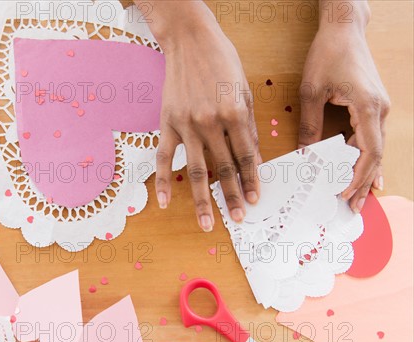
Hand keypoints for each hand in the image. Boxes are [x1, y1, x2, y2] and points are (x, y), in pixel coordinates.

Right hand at [141, 1, 260, 231]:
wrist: (190, 40)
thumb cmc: (222, 61)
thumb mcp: (244, 90)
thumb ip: (247, 125)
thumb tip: (252, 156)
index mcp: (235, 113)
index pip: (247, 156)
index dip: (252, 180)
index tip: (256, 199)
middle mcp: (211, 123)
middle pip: (224, 168)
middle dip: (233, 196)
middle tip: (238, 218)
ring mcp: (186, 125)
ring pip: (196, 170)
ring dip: (202, 200)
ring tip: (207, 223)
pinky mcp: (167, 123)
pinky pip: (164, 158)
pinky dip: (162, 181)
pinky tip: (164, 201)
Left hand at [299, 1, 388, 211]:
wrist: (344, 29)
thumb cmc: (329, 55)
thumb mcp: (312, 92)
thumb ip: (310, 125)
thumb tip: (304, 155)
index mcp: (368, 108)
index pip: (368, 152)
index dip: (357, 177)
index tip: (344, 195)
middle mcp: (379, 110)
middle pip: (375, 155)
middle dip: (364, 183)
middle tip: (354, 208)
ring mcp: (379, 108)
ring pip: (374, 148)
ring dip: (365, 173)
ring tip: (356, 197)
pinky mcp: (372, 105)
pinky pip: (370, 137)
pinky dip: (363, 156)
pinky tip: (358, 171)